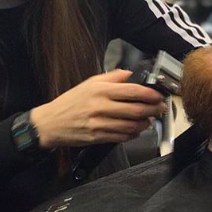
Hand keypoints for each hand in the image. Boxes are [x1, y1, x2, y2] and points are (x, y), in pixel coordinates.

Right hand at [30, 69, 166, 148]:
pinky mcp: (98, 137)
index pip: (132, 90)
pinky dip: (133, 134)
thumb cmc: (71, 101)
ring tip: (149, 119)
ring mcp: (99, 123)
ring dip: (145, 123)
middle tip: (160, 108)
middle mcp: (100, 106)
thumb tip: (132, 74)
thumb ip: (113, 77)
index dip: (149, 94)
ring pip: (131, 125)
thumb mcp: (90, 82)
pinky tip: (136, 129)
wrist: (51, 122)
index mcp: (100, 90)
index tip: (158, 95)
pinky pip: (121, 137)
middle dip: (153, 110)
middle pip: (135, 109)